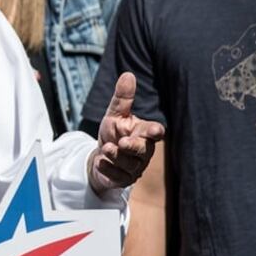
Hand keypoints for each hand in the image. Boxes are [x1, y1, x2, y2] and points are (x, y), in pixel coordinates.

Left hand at [91, 73, 164, 194]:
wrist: (101, 157)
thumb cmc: (113, 133)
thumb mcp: (114, 115)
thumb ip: (122, 98)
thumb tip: (128, 74)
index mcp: (144, 133)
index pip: (154, 132)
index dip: (155, 132)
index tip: (155, 131)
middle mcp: (143, 151)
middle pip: (143, 150)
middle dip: (133, 146)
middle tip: (122, 142)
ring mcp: (135, 167)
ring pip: (129, 164)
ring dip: (117, 157)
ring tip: (106, 149)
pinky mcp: (123, 180)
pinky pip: (118, 177)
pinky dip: (108, 169)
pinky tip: (100, 163)